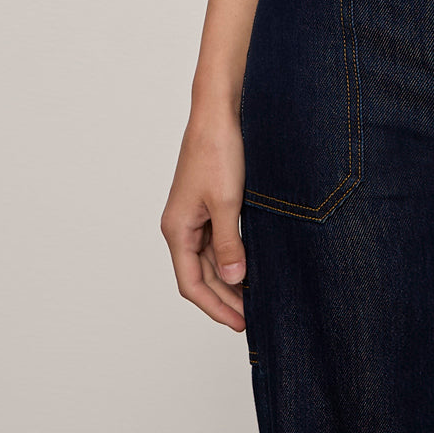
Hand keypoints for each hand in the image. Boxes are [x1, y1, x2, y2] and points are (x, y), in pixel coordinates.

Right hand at [161, 109, 246, 329]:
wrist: (220, 111)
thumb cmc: (217, 151)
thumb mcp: (226, 202)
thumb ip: (229, 244)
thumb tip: (233, 279)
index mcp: (177, 229)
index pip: (191, 283)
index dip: (215, 306)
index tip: (240, 322)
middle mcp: (182, 225)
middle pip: (200, 274)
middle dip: (225, 296)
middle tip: (254, 315)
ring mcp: (195, 214)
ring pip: (210, 258)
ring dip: (230, 278)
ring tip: (256, 296)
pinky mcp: (209, 202)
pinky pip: (218, 239)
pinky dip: (233, 255)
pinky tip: (251, 264)